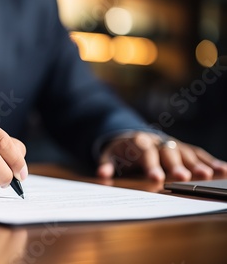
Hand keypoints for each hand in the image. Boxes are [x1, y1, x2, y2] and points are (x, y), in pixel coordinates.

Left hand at [97, 132, 226, 180]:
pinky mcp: (185, 148)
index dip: (151, 166)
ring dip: (198, 164)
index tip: (156, 179)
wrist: (134, 137)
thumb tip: (102, 175)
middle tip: (184, 178)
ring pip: (186, 153)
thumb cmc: (122, 151)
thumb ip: (106, 164)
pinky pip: (199, 153)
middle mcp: (159, 142)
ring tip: (208, 175)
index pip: (145, 155)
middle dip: (176, 166)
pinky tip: (222, 170)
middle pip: (168, 154)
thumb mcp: (109, 156)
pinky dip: (210, 161)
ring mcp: (173, 144)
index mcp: (139, 143)